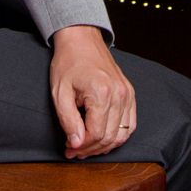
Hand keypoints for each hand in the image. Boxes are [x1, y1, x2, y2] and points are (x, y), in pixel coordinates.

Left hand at [49, 25, 136, 159]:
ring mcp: (127, 93)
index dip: (81, 147)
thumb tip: (77, 144)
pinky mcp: (130, 93)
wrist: (81, 40)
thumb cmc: (68, 63)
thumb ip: (69, 120)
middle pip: (110, 137)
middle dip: (91, 149)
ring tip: (87, 146)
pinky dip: (118, 135)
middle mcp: (119, 94)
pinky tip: (102, 137)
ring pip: (122, 134)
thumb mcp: (60, 93)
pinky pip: (130, 124)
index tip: (68, 149)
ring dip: (104, 146)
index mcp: (101, 92)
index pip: (96, 134)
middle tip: (74, 150)